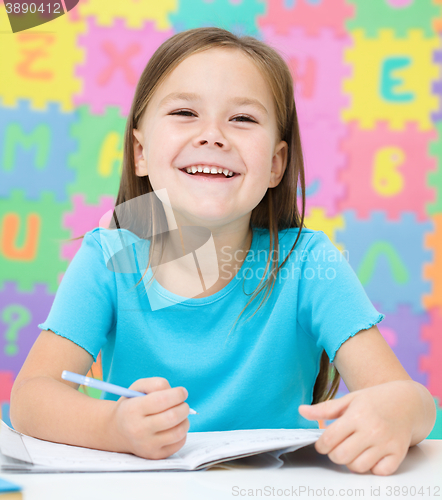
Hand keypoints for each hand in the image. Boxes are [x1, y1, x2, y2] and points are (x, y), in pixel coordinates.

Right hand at [110, 377, 190, 459]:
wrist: (116, 431)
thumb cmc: (131, 406)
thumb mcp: (138, 388)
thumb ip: (156, 384)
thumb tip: (176, 393)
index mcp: (133, 409)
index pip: (163, 400)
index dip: (178, 394)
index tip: (182, 392)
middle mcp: (139, 429)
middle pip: (173, 417)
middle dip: (184, 407)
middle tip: (182, 404)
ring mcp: (147, 445)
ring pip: (178, 432)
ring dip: (185, 420)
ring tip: (179, 415)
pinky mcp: (154, 455)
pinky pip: (178, 443)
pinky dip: (182, 433)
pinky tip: (174, 427)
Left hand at [298, 381, 414, 475]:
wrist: (407, 402)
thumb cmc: (374, 400)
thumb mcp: (349, 399)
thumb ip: (324, 409)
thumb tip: (302, 411)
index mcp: (356, 415)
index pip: (329, 439)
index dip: (321, 445)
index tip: (323, 443)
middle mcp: (371, 430)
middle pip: (341, 456)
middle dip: (334, 454)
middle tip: (337, 446)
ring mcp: (386, 443)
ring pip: (358, 467)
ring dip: (351, 462)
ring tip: (352, 450)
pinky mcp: (398, 453)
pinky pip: (379, 472)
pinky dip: (372, 467)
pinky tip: (369, 455)